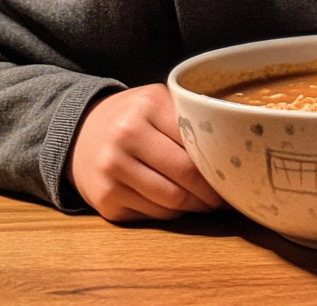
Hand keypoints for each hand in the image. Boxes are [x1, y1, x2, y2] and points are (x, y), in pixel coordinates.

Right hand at [68, 84, 222, 221]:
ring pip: (171, 201)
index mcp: (148, 106)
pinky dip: (172, 212)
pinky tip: (178, 203)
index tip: (235, 170)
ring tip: (207, 201)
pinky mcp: (105, 199)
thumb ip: (188, 120)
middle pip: (185, 175)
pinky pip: (152, 214)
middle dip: (211, 191)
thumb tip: (232, 151)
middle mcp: (126, 136)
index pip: (195, 142)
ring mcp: (112, 171)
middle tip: (226, 194)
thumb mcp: (159, 103)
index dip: (219, 161)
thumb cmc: (134, 116)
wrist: (81, 132)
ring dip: (195, 206)